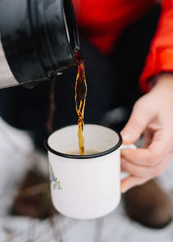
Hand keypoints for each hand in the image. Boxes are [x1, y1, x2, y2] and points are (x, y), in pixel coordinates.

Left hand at [121, 74, 172, 192]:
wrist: (166, 100)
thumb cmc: (158, 102)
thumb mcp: (144, 109)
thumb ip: (134, 125)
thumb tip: (122, 142)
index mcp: (169, 137)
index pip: (153, 156)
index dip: (136, 158)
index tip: (122, 152)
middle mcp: (170, 149)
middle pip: (153, 168)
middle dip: (132, 168)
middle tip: (116, 160)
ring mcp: (165, 153)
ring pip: (152, 172)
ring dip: (134, 177)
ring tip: (118, 181)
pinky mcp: (158, 154)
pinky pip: (149, 169)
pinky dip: (137, 177)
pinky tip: (125, 182)